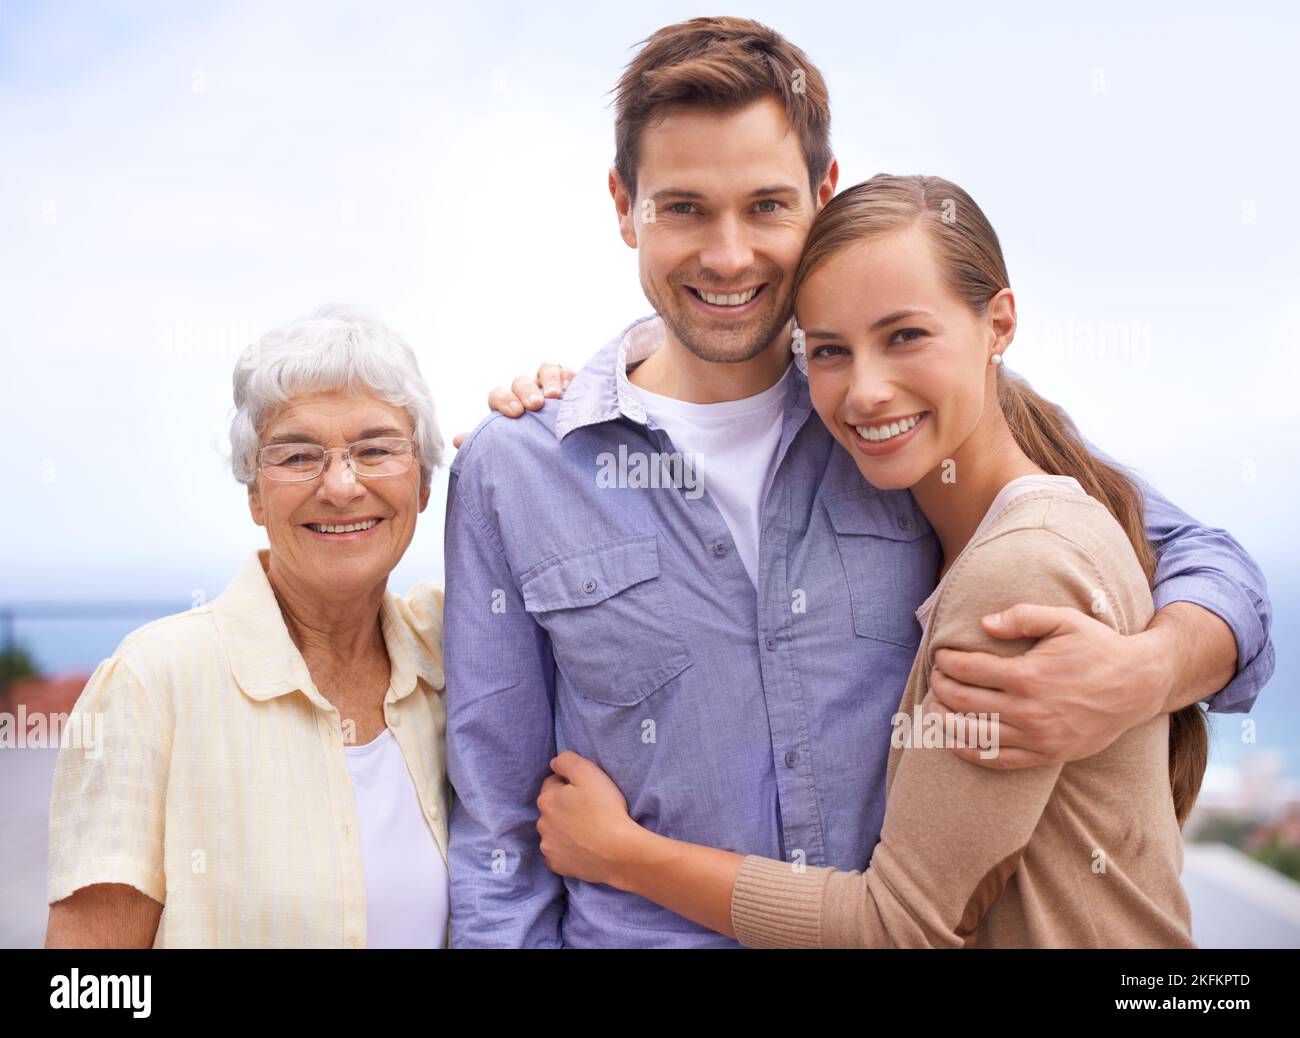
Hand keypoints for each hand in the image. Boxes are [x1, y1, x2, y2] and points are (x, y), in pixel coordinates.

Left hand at [451, 362, 575, 447]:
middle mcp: (527, 393)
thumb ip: (483, 442)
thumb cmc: (528, 451)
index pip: (499, 395)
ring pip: (545, 370)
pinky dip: (569, 377)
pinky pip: (568, 373)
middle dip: (526, 391)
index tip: (514, 413)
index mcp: (508, 406)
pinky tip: (571, 390)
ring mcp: (549, 387)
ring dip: (549, 380)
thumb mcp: (506, 447)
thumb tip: (458, 440)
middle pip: (521, 382)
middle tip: (535, 405)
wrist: (557, 455)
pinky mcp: (570, 386)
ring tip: (555, 396)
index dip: (504, 399)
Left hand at [536, 750, 642, 886]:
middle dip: (565, 805)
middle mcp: (542, 823)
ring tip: (588, 829)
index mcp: (547, 799)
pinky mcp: (558, 866)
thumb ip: (567, 760)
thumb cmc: (605, 809)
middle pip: (552, 808)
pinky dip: (566, 850)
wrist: (618, 851)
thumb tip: (555, 763)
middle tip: (590, 808)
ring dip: (564, 828)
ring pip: (553, 831)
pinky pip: (557, 854)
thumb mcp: (588, 772)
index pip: (553, 782)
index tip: (588, 790)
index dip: (570, 783)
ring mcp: (548, 847)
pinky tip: (582, 848)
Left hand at [927, 603, 1165, 768]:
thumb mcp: (1064, 620)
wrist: (1139, 685)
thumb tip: (983, 623)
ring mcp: (1037, 737)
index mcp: (1028, 675)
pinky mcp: (1047, 755)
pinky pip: (998, 759)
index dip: (948, 662)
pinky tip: (953, 741)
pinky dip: (969, 752)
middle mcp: (1029, 710)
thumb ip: (1022, 616)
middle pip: (965, 701)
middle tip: (936, 677)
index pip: (969, 670)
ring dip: (946, 721)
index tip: (940, 657)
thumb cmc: (1098, 647)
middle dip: (942, 687)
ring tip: (934, 708)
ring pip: (975, 734)